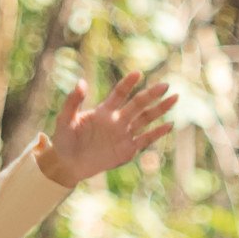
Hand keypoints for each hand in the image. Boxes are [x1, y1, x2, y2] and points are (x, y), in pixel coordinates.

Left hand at [40, 72, 177, 184]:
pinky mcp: (127, 150)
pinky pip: (145, 140)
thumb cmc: (64, 140)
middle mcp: (117, 120)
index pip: (119, 94)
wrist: (67, 164)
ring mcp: (123, 135)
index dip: (127, 84)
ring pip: (146, 119)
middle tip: (165, 85)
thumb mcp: (65, 119)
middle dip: (151, 95)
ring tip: (174, 98)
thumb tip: (81, 82)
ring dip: (160, 109)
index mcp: (103, 111)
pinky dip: (157, 133)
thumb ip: (73, 101)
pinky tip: (169, 125)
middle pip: (138, 104)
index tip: (137, 73)